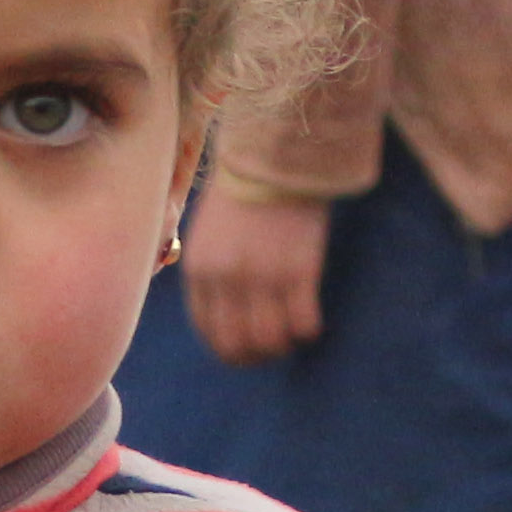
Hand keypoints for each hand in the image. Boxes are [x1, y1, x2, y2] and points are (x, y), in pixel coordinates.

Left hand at [179, 188, 331, 366]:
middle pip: (237, 344)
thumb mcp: (207, 233)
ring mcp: (263, 277)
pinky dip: (307, 330)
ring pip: (270, 340)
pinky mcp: (299, 271)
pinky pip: (303, 323)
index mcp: (200, 270)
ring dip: (282, 346)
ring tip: (292, 335)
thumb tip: (223, 310)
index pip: (208, 330)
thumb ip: (210, 271)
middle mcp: (227, 280)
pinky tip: (311, 321)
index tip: (245, 349)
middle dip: (256, 355)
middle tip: (273, 348)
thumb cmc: (242, 191)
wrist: (273, 156)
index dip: (228, 349)